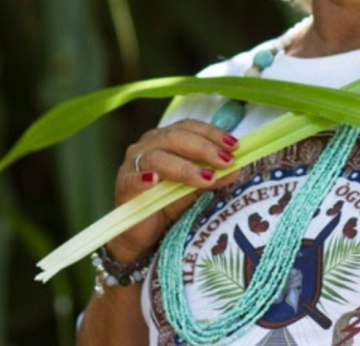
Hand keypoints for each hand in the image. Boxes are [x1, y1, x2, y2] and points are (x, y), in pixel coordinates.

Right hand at [106, 119, 239, 262]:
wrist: (144, 232)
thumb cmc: (169, 202)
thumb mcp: (196, 187)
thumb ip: (213, 175)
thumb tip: (236, 169)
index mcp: (166, 138)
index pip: (189, 127)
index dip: (212, 133)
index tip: (234, 145)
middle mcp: (148, 145)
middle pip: (175, 137)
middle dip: (204, 148)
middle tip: (226, 161)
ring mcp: (132, 164)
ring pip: (157, 157)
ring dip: (185, 167)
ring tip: (207, 178)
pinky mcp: (123, 186)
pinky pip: (132, 179)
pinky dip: (142, 178)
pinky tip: (155, 180)